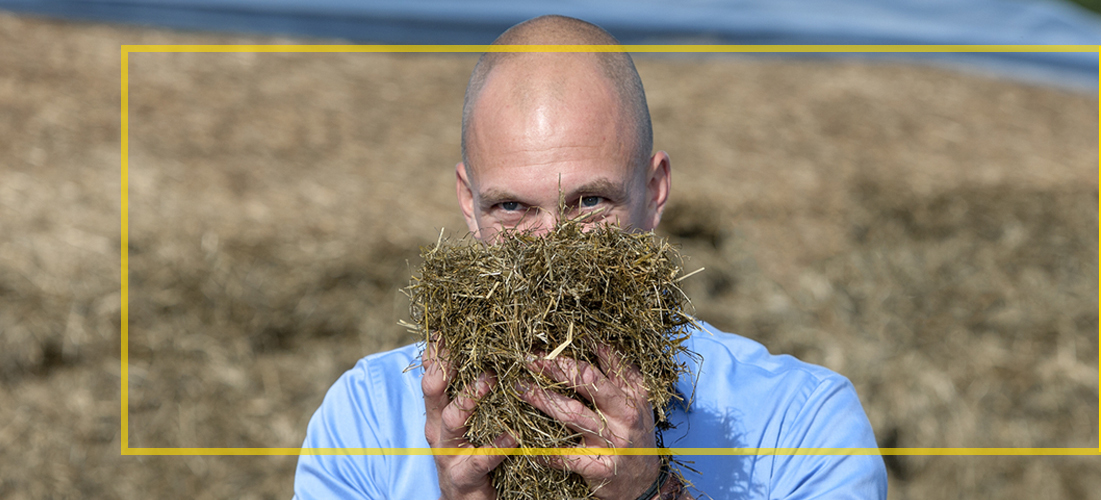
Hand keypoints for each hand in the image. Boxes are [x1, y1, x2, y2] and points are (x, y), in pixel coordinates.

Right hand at [422, 339, 516, 499]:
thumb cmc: (470, 453)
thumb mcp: (464, 421)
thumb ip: (468, 390)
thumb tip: (482, 351)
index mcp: (437, 412)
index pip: (431, 373)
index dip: (436, 350)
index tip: (445, 325)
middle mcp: (437, 429)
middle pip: (433, 392)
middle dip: (446, 366)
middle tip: (465, 344)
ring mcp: (449, 453)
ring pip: (452, 421)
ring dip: (469, 398)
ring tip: (489, 380)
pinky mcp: (465, 476)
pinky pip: (482, 459)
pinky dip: (498, 444)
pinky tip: (514, 434)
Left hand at [520, 345, 660, 499]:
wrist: (644, 484)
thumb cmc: (635, 437)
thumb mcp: (636, 403)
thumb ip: (620, 374)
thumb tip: (597, 341)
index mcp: (634, 395)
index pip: (609, 362)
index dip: (580, 347)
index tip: (556, 337)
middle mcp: (625, 415)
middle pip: (588, 382)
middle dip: (556, 367)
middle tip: (531, 358)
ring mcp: (612, 441)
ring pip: (572, 414)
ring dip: (543, 398)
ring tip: (522, 387)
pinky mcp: (599, 467)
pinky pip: (565, 456)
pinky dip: (544, 450)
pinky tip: (526, 443)